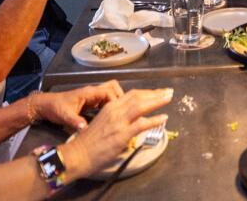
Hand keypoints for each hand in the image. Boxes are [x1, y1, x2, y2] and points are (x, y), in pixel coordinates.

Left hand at [35, 81, 123, 130]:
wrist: (47, 106)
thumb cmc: (56, 108)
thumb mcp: (65, 116)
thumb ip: (75, 121)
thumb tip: (85, 128)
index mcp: (88, 93)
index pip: (109, 92)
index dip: (116, 101)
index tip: (119, 113)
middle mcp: (92, 92)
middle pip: (113, 87)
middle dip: (120, 98)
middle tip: (122, 112)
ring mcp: (92, 96)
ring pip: (110, 93)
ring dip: (115, 102)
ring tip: (118, 115)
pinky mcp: (91, 102)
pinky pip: (105, 100)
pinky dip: (110, 106)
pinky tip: (110, 118)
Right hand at [58, 88, 172, 181]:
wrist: (78, 154)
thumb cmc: (88, 143)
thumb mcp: (103, 123)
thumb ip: (117, 120)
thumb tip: (132, 123)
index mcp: (110, 107)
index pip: (131, 95)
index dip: (147, 92)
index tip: (157, 92)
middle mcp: (114, 110)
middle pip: (138, 97)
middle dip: (155, 93)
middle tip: (168, 92)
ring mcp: (118, 122)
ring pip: (141, 105)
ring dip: (157, 101)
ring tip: (169, 98)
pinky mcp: (122, 134)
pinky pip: (141, 124)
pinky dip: (154, 120)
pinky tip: (163, 118)